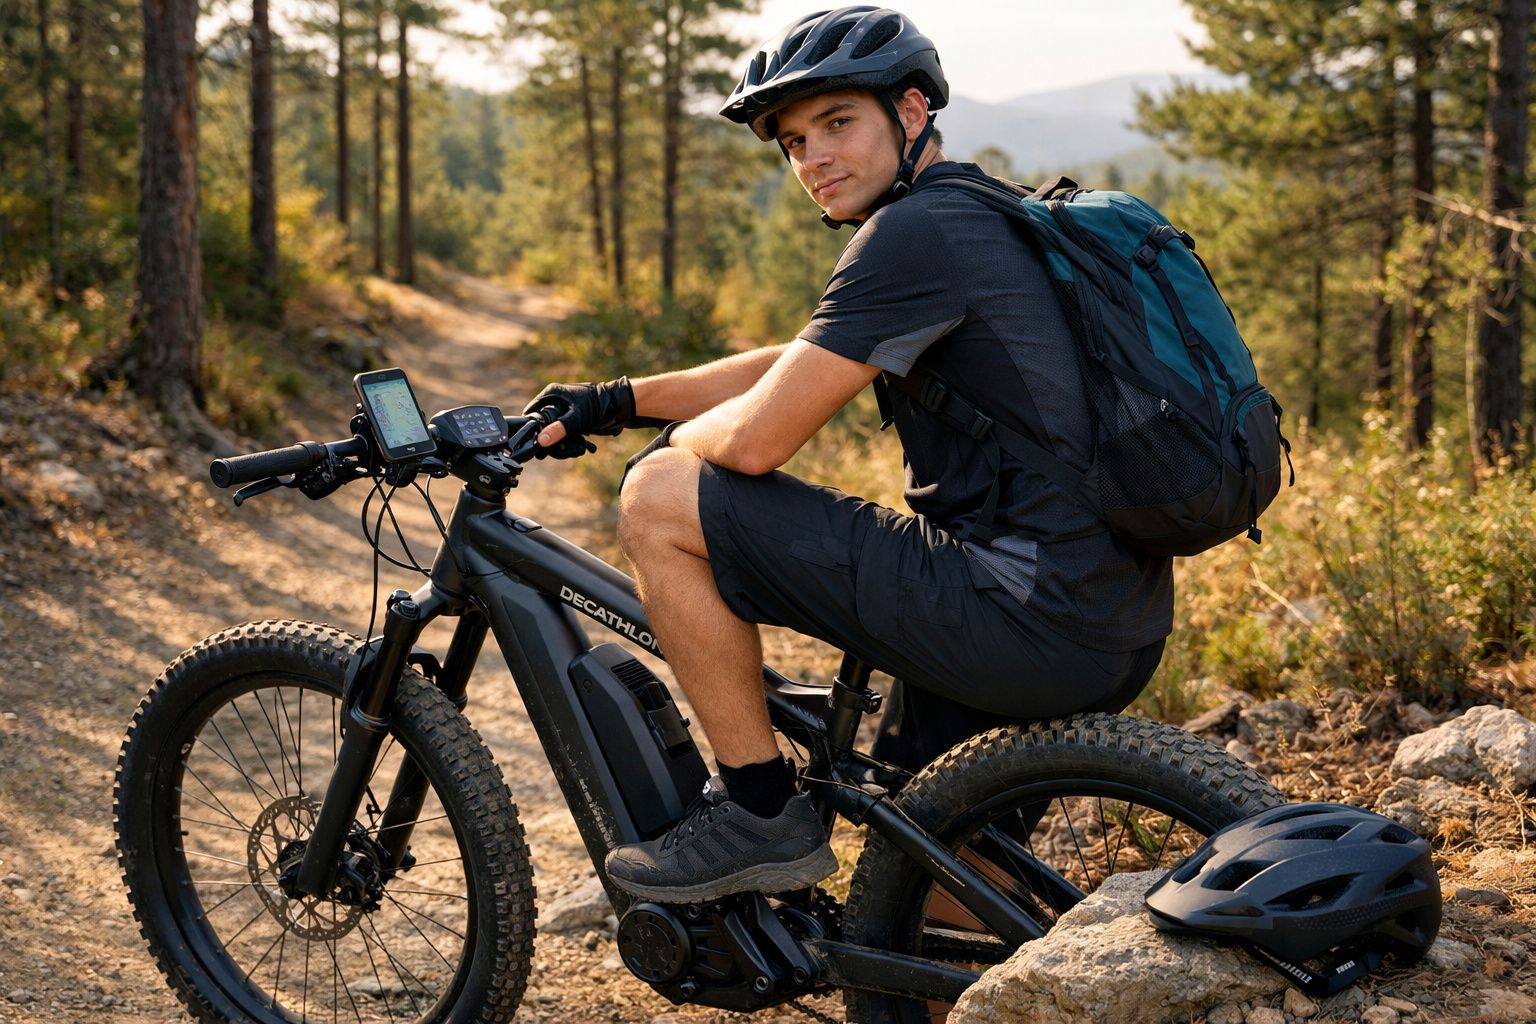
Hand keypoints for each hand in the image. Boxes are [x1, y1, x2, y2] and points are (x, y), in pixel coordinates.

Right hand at [522, 378, 636, 445]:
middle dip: (552, 441)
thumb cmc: (599, 404)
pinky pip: (563, 436)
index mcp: (551, 394)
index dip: (533, 429)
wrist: (619, 406)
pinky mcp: (570, 422)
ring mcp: (562, 413)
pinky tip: (582, 447)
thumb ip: (559, 428)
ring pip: (553, 434)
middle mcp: (554, 402)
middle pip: (541, 426)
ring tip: (578, 449)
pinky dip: (570, 444)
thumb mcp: (577, 417)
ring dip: (563, 446)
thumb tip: (541, 440)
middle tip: (563, 450)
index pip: (531, 413)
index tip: (539, 444)